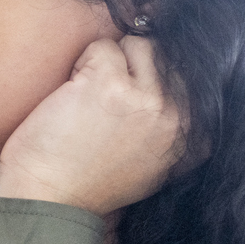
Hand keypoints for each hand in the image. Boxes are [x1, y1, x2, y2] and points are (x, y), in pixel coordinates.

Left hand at [0, 34, 184, 215]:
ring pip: (138, 44)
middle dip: (131, 65)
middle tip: (102, 96)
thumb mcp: (155, 168)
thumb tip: (178, 94)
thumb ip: (173, 133)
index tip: (128, 97)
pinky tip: (70, 95)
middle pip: (165, 56)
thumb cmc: (89, 184)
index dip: (153, 77)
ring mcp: (146, 97)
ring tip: (87, 94)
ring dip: (107, 60)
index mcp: (194, 137)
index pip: (191, 77)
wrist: (50, 199)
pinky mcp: (109, 82)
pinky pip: (101, 46)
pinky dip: (80, 64)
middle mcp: (177, 116)